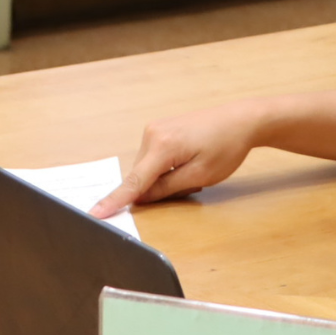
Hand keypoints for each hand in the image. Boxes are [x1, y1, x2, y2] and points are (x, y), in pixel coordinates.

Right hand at [91, 101, 264, 213]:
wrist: (241, 120)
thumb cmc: (226, 147)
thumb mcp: (199, 176)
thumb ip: (166, 189)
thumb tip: (140, 198)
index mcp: (161, 146)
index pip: (134, 182)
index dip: (114, 201)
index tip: (95, 214)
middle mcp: (151, 134)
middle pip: (142, 176)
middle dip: (160, 188)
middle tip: (193, 183)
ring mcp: (154, 129)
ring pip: (148, 169)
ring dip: (165, 178)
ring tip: (194, 169)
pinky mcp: (159, 129)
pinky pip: (153, 158)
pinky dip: (166, 167)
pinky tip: (188, 160)